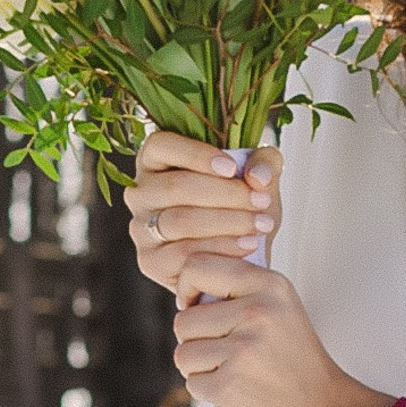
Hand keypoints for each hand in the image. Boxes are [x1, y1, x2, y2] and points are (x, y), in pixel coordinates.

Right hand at [127, 130, 280, 295]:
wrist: (241, 254)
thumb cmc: (241, 207)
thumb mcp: (259, 178)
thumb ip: (265, 163)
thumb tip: (257, 177)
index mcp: (155, 160)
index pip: (160, 145)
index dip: (195, 154)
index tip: (233, 167)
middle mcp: (140, 192)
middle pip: (175, 186)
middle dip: (225, 194)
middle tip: (262, 201)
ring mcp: (140, 228)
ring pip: (179, 220)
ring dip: (227, 221)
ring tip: (261, 223)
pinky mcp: (150, 261)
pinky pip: (182, 254)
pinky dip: (220, 248)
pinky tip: (247, 244)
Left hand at [171, 253, 369, 406]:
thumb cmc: (295, 361)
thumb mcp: (281, 308)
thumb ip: (240, 289)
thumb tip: (187, 282)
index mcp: (270, 285)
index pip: (197, 266)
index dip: (186, 288)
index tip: (197, 307)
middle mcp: (258, 311)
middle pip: (183, 319)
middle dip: (196, 340)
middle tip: (229, 352)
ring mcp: (243, 349)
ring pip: (183, 353)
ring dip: (201, 368)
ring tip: (236, 371)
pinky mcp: (230, 384)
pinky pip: (192, 383)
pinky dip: (210, 392)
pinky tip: (240, 390)